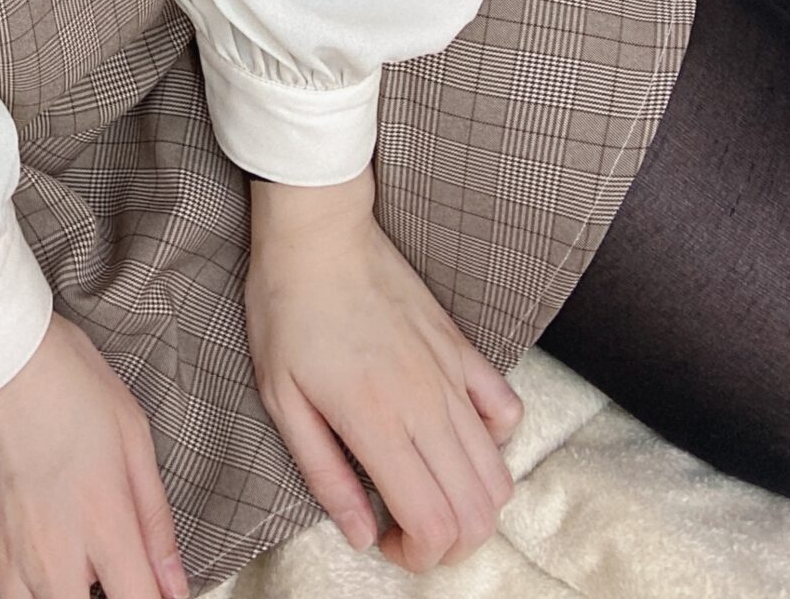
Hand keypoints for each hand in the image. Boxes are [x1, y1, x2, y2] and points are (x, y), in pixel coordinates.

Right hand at [0, 309, 191, 598]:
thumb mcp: (133, 434)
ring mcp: (6, 556)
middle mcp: (56, 554)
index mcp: (105, 525)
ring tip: (62, 578)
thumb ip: (156, 520)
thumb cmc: (64, 378)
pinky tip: (10, 592)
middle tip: (102, 580)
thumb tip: (177, 584)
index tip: (152, 594)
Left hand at [244, 164, 525, 575]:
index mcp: (378, 422)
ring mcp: (451, 375)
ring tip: (430, 490)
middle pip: (478, 511)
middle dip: (451, 544)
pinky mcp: (462, 348)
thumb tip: (361, 533)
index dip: (419, 557)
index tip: (386, 540)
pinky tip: (457, 438)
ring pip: (498, 470)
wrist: (318, 233)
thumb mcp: (281, 399)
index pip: (435, 524)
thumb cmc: (287, 310)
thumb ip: (325, 474)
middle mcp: (427, 405)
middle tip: (409, 528)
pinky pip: (507, 409)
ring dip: (474, 503)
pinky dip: (496, 442)